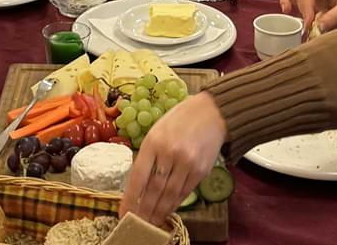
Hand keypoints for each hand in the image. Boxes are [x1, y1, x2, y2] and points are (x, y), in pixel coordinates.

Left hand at [120, 91, 226, 225]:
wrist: (212, 112)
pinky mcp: (201, 170)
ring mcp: (187, 163)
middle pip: (154, 189)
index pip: (138, 176)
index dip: (131, 198)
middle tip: (137, 224)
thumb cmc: (180, 120)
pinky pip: (185, 192)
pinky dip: (175, 204)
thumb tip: (138, 183)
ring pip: (170, 194)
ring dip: (159, 211)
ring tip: (151, 223)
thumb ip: (148, 155)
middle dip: (144, 210)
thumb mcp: (156, 130)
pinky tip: (167, 211)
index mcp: (153, 141)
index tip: (124, 212)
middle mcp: (169, 153)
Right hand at [280, 0, 336, 32]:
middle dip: (300, 10)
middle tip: (306, 27)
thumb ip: (333, 17)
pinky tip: (300, 21)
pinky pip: (300, 3)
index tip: (309, 24)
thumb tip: (317, 28)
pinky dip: (297, 10)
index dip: (306, 8)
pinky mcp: (316, 1)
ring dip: (290, 4)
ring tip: (289, 16)